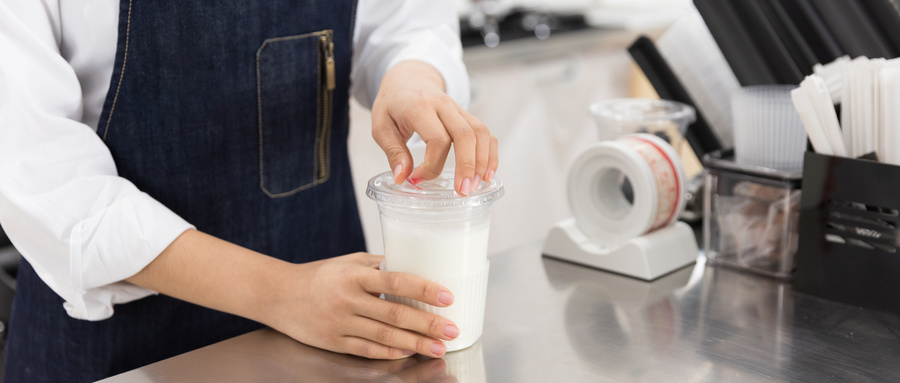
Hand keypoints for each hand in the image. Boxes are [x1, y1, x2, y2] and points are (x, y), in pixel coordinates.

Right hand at [266, 252, 459, 358]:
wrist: (278, 294)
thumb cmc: (318, 275)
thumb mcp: (348, 261)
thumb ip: (378, 265)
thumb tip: (412, 263)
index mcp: (354, 275)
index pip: (396, 281)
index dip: (423, 289)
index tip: (447, 297)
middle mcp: (348, 299)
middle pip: (395, 314)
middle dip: (428, 324)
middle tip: (452, 330)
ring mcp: (340, 323)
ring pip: (385, 336)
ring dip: (416, 343)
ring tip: (438, 347)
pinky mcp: (334, 342)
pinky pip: (367, 349)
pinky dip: (390, 351)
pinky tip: (408, 351)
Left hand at [371, 60, 498, 195]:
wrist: (407, 79)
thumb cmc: (392, 104)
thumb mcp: (380, 126)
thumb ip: (393, 152)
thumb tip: (402, 178)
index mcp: (420, 106)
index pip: (437, 139)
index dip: (431, 165)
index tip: (417, 179)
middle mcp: (444, 105)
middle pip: (465, 135)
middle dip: (467, 166)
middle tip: (462, 191)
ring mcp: (458, 109)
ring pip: (480, 133)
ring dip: (482, 162)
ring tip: (476, 187)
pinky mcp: (466, 116)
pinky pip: (486, 133)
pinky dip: (490, 154)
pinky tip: (487, 174)